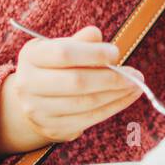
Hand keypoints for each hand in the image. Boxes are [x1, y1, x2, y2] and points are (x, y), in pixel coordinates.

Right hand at [0, 25, 141, 160]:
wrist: (32, 99)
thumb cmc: (53, 67)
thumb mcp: (59, 47)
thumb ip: (79, 41)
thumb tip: (96, 36)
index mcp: (31, 57)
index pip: (64, 54)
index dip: (93, 54)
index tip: (115, 53)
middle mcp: (28, 84)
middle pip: (76, 82)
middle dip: (110, 78)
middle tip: (135, 74)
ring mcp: (38, 110)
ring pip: (85, 103)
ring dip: (116, 94)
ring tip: (136, 85)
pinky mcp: (52, 128)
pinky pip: (89, 119)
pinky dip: (112, 108)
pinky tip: (126, 98)